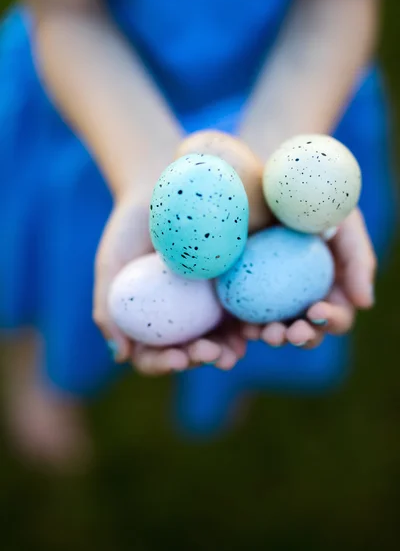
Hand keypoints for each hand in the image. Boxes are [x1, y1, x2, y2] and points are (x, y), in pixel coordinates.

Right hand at [93, 194, 246, 374]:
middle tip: (211, 353)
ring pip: (225, 336)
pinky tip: (262, 323)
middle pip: (194, 351)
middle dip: (203, 358)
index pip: (155, 355)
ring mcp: (212, 304)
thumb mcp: (111, 263)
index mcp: (153, 322)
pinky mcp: (237, 283)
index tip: (175, 358)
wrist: (161, 187)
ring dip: (232, 347)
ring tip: (237, 350)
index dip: (164, 363)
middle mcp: (184, 320)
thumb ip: (107, 309)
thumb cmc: (129, 227)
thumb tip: (121, 356)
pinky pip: (248, 308)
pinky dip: (255, 321)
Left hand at [241, 208, 375, 348]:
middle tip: (290, 332)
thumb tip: (365, 303)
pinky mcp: (247, 293)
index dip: (331, 320)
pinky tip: (242, 326)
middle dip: (301, 336)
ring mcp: (276, 299)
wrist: (273, 184)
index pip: (338, 315)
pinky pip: (248, 316)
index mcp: (333, 288)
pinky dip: (247, 325)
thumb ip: (358, 259)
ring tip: (263, 333)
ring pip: (278, 330)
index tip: (316, 310)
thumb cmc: (316, 202)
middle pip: (308, 330)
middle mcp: (306, 299)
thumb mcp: (343, 222)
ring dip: (274, 337)